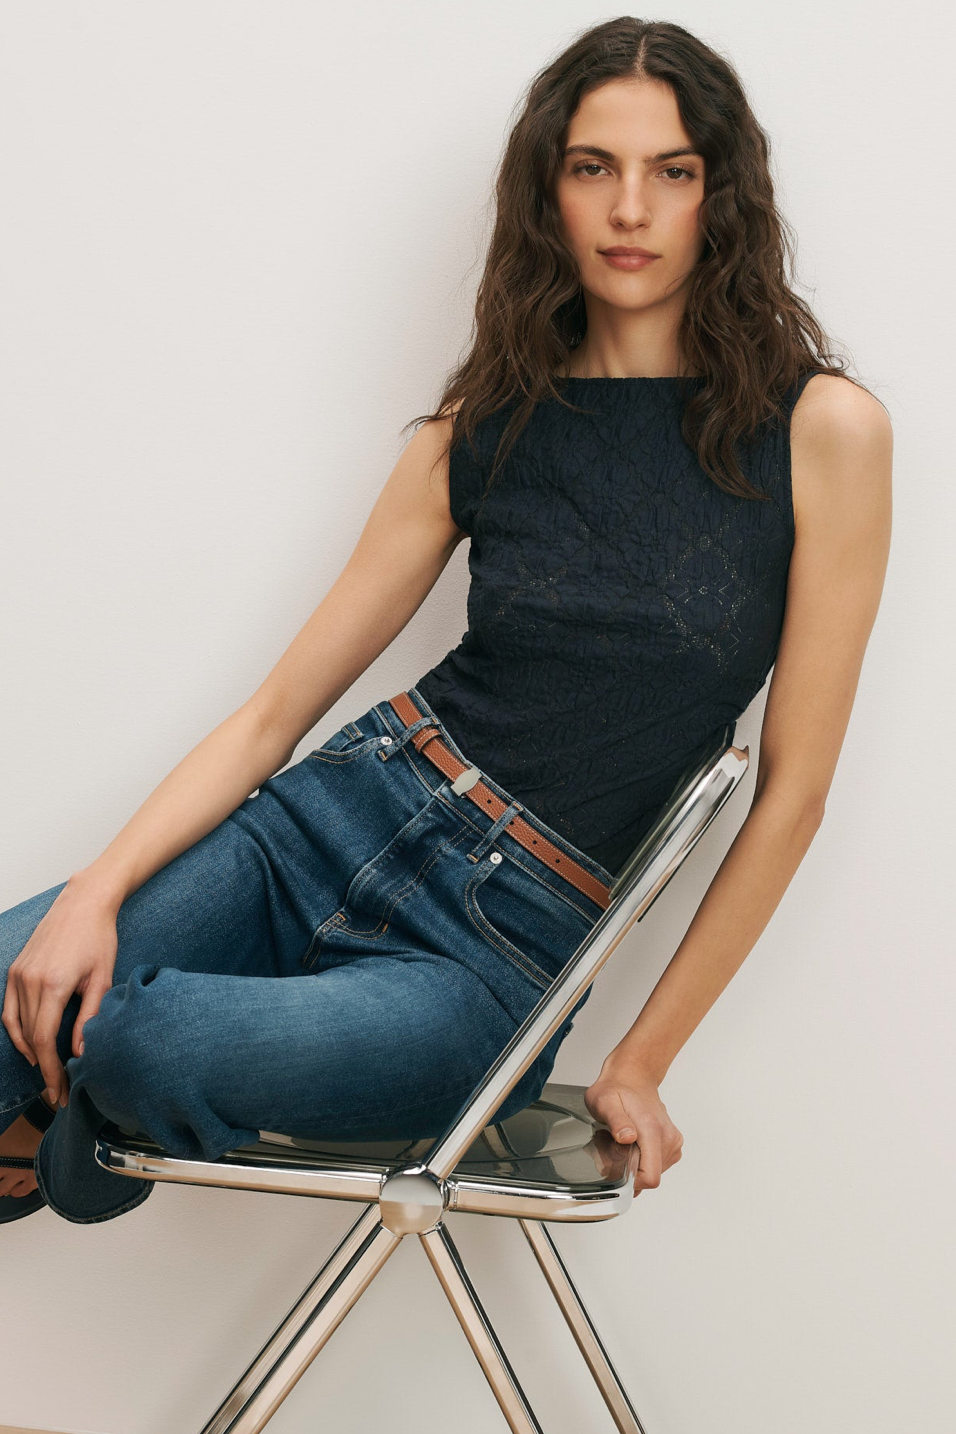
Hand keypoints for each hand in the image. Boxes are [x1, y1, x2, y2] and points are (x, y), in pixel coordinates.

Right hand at [1, 877, 118, 1108]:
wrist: (83, 902)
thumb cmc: (98, 937)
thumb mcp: (101, 978)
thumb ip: (89, 1018)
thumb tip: (82, 1053)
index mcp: (53, 984)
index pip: (45, 1040)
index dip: (50, 1070)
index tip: (59, 1090)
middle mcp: (30, 981)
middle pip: (30, 1038)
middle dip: (43, 1067)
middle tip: (56, 1089)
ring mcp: (18, 975)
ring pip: (17, 1026)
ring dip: (31, 1052)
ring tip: (47, 1071)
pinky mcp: (15, 970)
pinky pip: (9, 1010)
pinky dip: (17, 1031)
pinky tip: (32, 1045)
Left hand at [584, 1052, 683, 1195]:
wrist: (632, 1077)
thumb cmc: (616, 1089)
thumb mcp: (604, 1102)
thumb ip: (616, 1121)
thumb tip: (627, 1137)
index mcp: (653, 1130)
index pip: (650, 1177)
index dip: (631, 1180)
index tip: (617, 1166)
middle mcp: (668, 1137)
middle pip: (651, 1176)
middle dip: (631, 1170)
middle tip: (616, 1148)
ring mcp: (673, 1141)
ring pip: (654, 1171)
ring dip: (637, 1164)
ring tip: (624, 1143)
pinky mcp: (673, 1143)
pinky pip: (657, 1164)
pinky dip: (644, 1159)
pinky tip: (634, 1144)